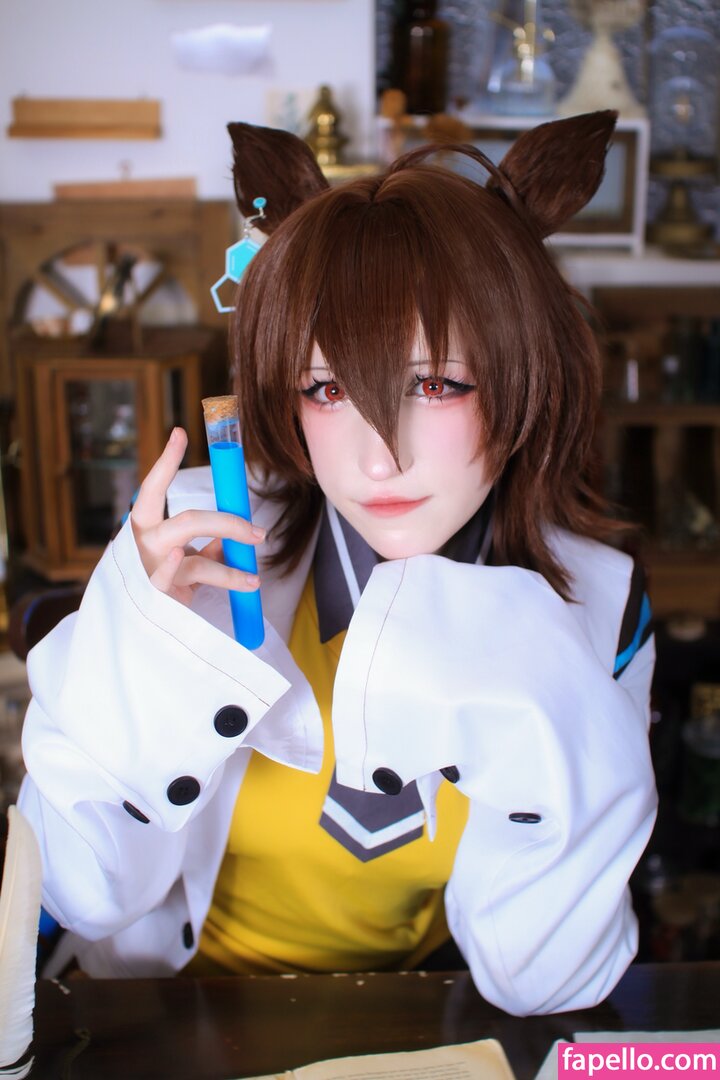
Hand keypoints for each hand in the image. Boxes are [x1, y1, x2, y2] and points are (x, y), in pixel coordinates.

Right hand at [129, 427, 264, 606]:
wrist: (145, 628)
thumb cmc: (168, 586)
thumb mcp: (189, 559)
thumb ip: (209, 544)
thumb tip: (241, 533)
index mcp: (146, 526)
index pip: (153, 488)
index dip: (166, 461)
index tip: (180, 432)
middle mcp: (145, 542)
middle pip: (189, 521)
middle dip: (228, 523)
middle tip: (259, 533)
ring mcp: (150, 567)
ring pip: (196, 556)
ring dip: (231, 567)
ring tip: (255, 578)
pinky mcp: (160, 594)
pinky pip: (185, 581)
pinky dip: (218, 575)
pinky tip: (243, 579)